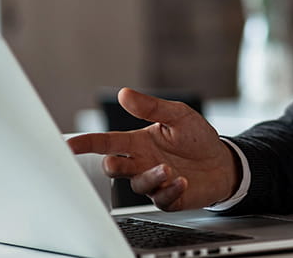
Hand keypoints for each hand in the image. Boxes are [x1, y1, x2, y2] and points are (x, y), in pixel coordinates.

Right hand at [67, 88, 239, 210]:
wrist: (222, 161)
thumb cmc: (196, 138)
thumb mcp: (178, 115)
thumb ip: (152, 107)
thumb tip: (126, 93)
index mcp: (139, 142)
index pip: (107, 142)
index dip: (87, 143)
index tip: (69, 145)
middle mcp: (142, 163)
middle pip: (115, 167)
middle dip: (112, 165)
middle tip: (115, 161)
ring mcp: (154, 182)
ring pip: (138, 184)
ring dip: (150, 176)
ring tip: (167, 168)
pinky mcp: (169, 197)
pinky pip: (162, 198)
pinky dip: (170, 190)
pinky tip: (181, 181)